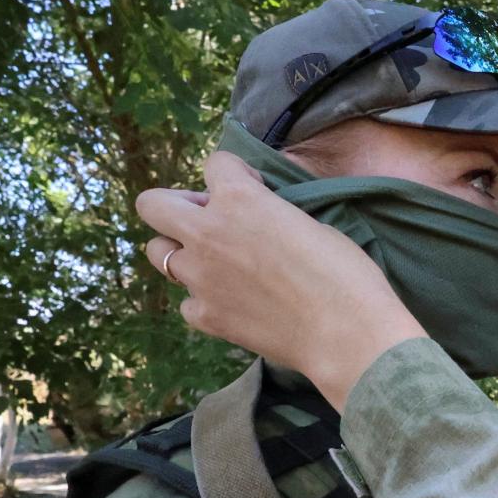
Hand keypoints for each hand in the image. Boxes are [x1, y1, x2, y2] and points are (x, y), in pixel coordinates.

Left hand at [136, 151, 426, 409]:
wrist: (345, 334)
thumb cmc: (345, 273)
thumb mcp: (310, 224)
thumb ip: (271, 215)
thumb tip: (259, 224)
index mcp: (241, 198)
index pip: (215, 163)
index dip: (236, 174)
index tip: (255, 189)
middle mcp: (207, 232)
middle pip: (152, 205)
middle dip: (176, 206)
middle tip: (208, 222)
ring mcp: (200, 277)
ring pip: (159, 253)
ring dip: (183, 251)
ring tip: (217, 265)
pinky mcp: (205, 316)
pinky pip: (187, 301)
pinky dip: (204, 300)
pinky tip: (233, 304)